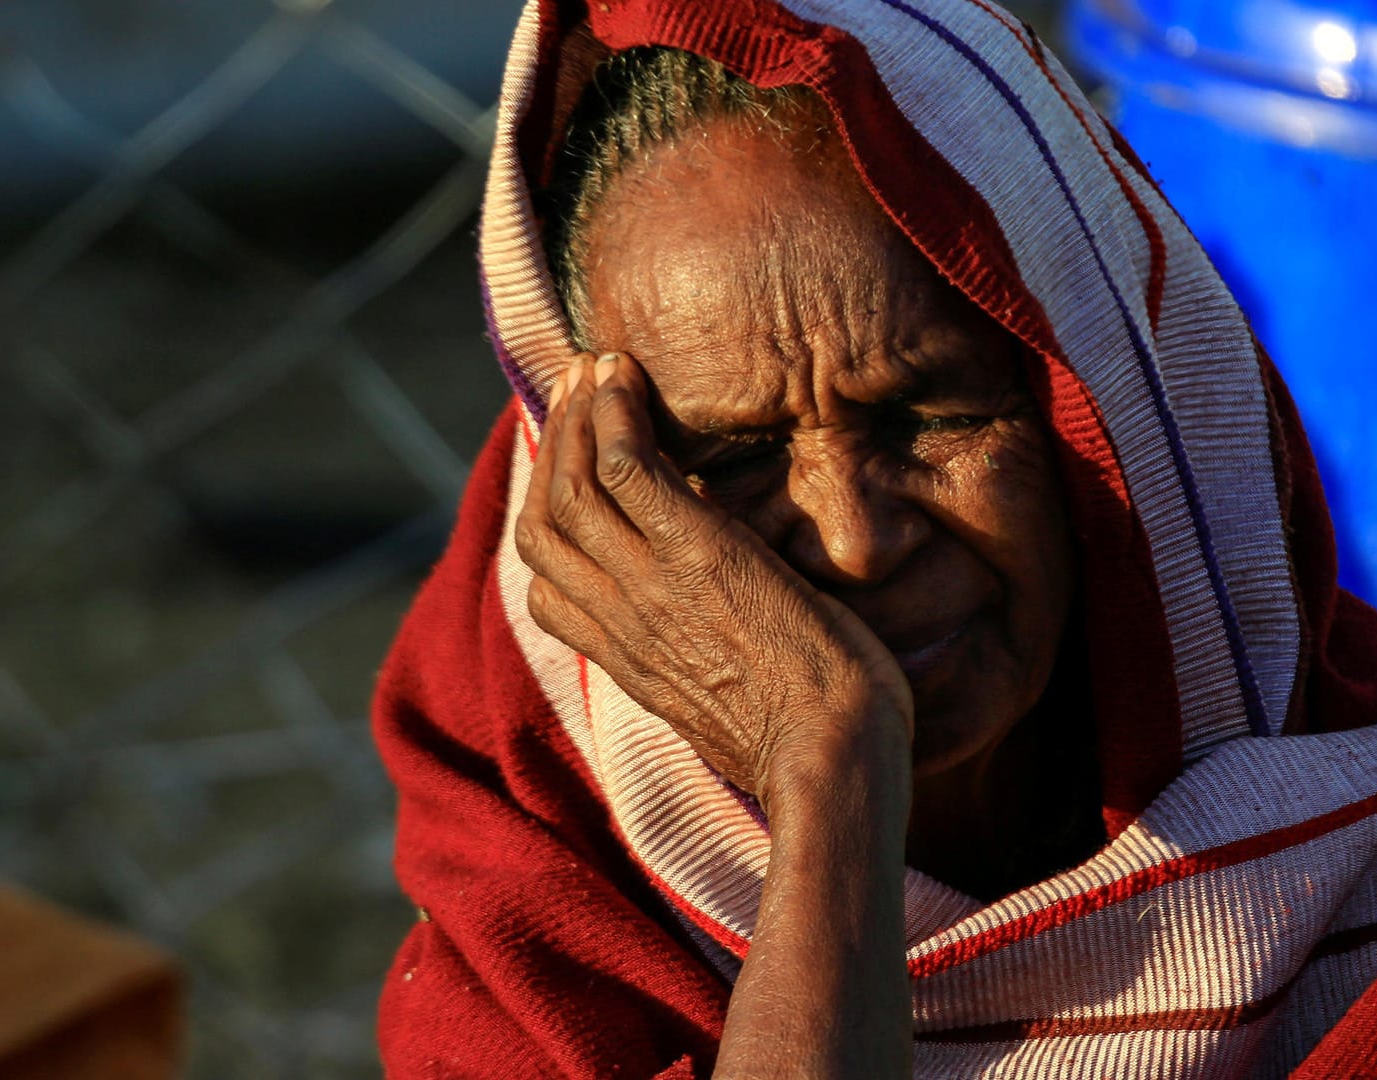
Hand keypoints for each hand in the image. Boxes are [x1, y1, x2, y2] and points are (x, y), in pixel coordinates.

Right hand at [515, 352, 912, 808]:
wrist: (831, 763)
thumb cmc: (809, 744)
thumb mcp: (731, 706)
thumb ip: (706, 661)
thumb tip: (724, 637)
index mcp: (627, 660)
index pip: (546, 585)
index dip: (546, 518)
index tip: (567, 471)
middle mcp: (621, 619)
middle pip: (545, 522)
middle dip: (552, 448)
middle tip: (572, 391)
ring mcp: (652, 584)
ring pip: (575, 485)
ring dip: (578, 416)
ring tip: (595, 366)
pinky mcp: (698, 553)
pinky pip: (629, 469)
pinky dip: (615, 416)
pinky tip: (623, 377)